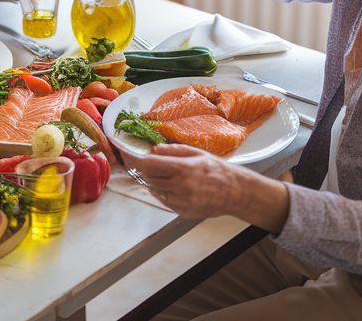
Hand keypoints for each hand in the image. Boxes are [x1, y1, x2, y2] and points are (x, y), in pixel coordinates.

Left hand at [127, 143, 289, 230]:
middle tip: (135, 161)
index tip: (125, 154)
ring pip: (154, 190)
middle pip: (147, 178)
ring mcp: (180, 202)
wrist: (236, 193)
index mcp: (183, 169)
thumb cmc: (217, 170)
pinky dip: (162, 192)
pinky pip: (164, 200)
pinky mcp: (182, 212)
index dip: (133, 159)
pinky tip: (172, 185)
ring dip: (151, 180)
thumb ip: (172, 151)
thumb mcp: (196, 154)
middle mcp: (180, 186)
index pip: (148, 164)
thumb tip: (152, 149)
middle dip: (139, 169)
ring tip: (158, 172)